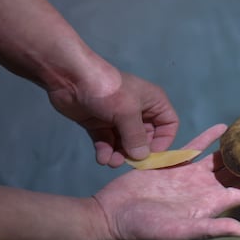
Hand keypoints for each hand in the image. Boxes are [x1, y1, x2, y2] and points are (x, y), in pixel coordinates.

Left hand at [48, 68, 179, 166]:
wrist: (70, 77)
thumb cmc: (107, 90)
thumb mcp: (127, 112)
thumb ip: (136, 137)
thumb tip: (141, 157)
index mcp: (152, 102)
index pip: (169, 124)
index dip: (163, 141)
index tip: (152, 155)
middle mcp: (138, 111)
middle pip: (146, 138)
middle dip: (136, 151)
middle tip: (127, 161)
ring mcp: (117, 118)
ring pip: (125, 143)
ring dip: (119, 155)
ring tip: (111, 161)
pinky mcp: (99, 124)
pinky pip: (107, 142)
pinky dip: (106, 152)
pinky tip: (102, 158)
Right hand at [92, 124, 239, 239]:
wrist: (113, 215)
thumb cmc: (146, 229)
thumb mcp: (181, 232)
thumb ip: (213, 228)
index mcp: (212, 205)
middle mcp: (206, 189)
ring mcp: (191, 177)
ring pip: (221, 159)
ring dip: (237, 148)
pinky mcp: (174, 166)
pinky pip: (195, 149)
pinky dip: (208, 138)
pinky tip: (224, 127)